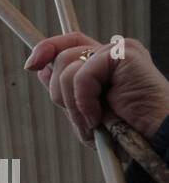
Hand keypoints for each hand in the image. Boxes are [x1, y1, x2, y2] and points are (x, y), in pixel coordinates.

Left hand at [25, 33, 168, 143]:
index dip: (46, 48)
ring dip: (72, 102)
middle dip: (59, 92)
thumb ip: (64, 89)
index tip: (31, 65)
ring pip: (67, 66)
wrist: (151, 140)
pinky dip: (84, 101)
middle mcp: (110, 51)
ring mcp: (118, 50)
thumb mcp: (83, 111)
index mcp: (102, 63)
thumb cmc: (121, 133)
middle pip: (62, 55)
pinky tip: (100, 117)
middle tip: (82, 116)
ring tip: (93, 121)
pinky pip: (82, 75)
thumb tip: (39, 66)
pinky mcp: (124, 54)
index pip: (68, 43)